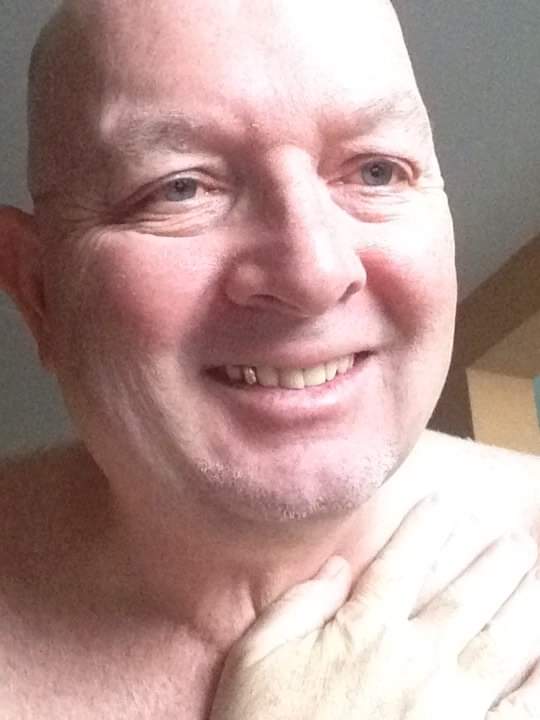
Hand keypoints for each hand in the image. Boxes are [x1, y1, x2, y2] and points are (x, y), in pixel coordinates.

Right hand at [209, 496, 539, 719]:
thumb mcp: (255, 657)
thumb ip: (297, 604)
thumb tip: (336, 565)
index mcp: (363, 631)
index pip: (400, 563)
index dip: (423, 528)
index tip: (441, 502)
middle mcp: (413, 659)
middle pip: (464, 597)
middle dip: (493, 563)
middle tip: (514, 539)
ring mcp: (448, 705)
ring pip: (503, 642)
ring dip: (526, 604)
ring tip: (537, 576)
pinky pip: (519, 709)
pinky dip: (538, 681)